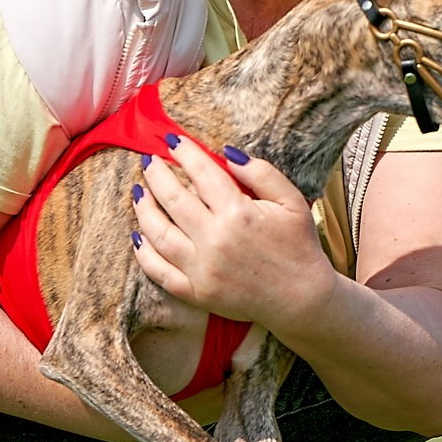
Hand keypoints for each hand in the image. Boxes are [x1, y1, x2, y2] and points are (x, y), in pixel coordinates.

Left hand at [132, 137, 338, 335]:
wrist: (303, 300)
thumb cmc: (300, 247)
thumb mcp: (292, 202)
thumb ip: (262, 173)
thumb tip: (228, 153)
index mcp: (238, 214)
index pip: (202, 174)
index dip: (185, 153)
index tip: (173, 140)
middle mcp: (214, 240)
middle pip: (173, 199)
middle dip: (156, 175)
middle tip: (149, 161)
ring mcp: (201, 269)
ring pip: (158, 233)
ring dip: (144, 209)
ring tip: (140, 192)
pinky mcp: (196, 293)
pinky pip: (159, 271)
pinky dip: (144, 253)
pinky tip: (139, 236)